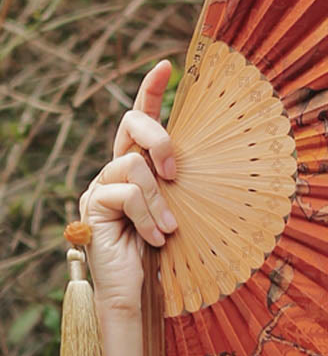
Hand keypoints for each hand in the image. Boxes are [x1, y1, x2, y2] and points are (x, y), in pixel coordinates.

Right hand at [79, 60, 178, 314]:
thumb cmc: (167, 250)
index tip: (166, 65)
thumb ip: (182, 183)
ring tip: (169, 228)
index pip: (140, 118)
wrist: (139, 289)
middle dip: (160, 139)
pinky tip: (155, 238)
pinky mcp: (93, 205)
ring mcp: (102, 185)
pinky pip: (126, 195)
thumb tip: (205, 163)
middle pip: (132, 125)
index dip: (151, 90)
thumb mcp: (182, 208)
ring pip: (134, 166)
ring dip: (160, 200)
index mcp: (140, 165)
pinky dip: (147, 217)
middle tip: (176, 171)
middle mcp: (117, 168)